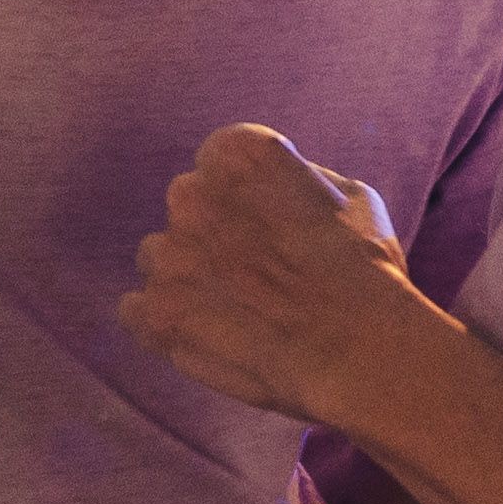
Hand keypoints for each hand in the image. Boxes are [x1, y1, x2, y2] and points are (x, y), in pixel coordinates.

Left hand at [122, 125, 428, 430]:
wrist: (358, 349)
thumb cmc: (366, 272)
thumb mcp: (352, 198)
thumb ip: (296, 181)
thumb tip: (273, 187)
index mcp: (238, 154)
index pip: (220, 160)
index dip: (244, 196)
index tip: (267, 224)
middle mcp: (192, 193)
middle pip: (187, 208)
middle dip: (212, 235)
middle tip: (256, 274)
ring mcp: (168, 254)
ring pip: (159, 258)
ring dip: (186, 278)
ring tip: (236, 312)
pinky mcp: (155, 312)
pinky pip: (136, 311)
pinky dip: (163, 323)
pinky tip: (206, 336)